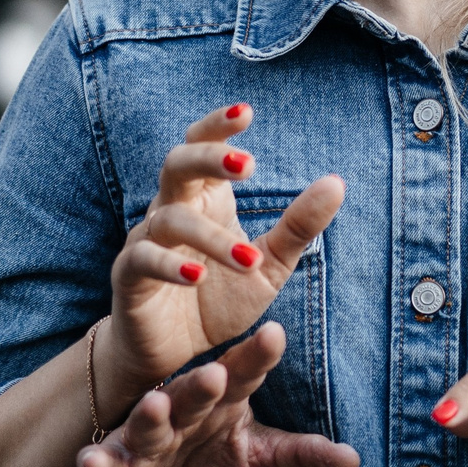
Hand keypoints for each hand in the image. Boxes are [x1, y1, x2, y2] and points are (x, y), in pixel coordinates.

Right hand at [75, 322, 359, 466]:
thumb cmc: (209, 463)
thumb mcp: (260, 461)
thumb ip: (303, 456)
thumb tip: (355, 458)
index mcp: (222, 398)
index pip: (243, 372)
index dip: (257, 355)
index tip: (275, 333)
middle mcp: (183, 408)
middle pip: (193, 391)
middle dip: (202, 383)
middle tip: (214, 371)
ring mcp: (145, 436)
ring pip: (148, 421)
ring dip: (150, 413)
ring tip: (155, 405)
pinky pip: (102, 465)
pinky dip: (97, 463)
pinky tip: (93, 461)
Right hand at [94, 104, 343, 418]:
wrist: (175, 353)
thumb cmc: (218, 299)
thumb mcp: (269, 264)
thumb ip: (298, 225)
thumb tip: (337, 182)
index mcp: (204, 200)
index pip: (200, 147)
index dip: (216, 127)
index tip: (247, 113)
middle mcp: (171, 211)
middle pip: (176, 166)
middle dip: (208, 158)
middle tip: (248, 164)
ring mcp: (146, 242)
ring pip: (170, 220)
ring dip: (211, 237)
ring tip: (249, 258)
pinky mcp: (129, 278)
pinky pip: (142, 260)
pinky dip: (169, 265)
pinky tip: (197, 275)